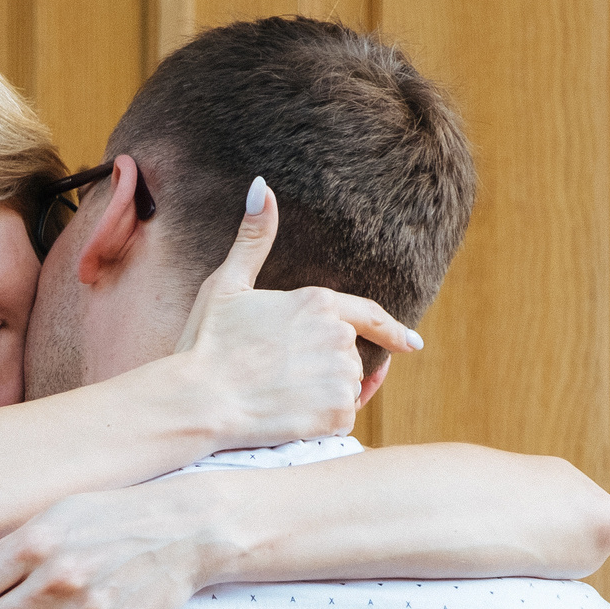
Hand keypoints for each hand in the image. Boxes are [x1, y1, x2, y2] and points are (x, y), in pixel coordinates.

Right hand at [173, 179, 424, 446]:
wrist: (198, 400)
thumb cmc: (206, 342)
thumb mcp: (227, 284)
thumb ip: (253, 239)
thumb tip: (262, 186)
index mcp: (318, 303)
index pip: (370, 316)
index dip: (393, 331)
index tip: (411, 344)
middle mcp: (339, 338)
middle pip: (349, 357)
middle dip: (323, 368)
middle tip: (279, 377)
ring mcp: (341, 377)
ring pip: (345, 389)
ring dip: (322, 395)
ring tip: (280, 395)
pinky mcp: (336, 414)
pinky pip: (341, 419)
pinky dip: (321, 421)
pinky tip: (290, 417)